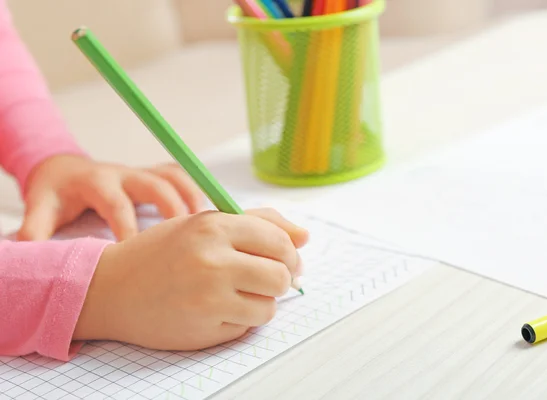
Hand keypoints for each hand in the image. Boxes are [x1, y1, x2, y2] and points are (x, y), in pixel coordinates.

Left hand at [17, 155, 204, 241]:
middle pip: (156, 184)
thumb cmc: (55, 194)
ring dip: (193, 198)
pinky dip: (196, 192)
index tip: (137, 255)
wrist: (63, 169)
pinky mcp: (153, 174)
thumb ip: (35, 229)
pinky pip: (180, 177)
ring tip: (209, 226)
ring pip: (174, 176)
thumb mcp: (40, 208)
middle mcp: (124, 173)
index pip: (117, 204)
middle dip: (173, 210)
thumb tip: (28, 256)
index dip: (128, 229)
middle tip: (186, 240)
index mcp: (97, 182)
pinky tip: (209, 217)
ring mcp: (141, 171)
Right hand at [73, 208, 308, 350]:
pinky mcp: (204, 329)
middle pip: (281, 276)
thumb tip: (305, 236)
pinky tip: (217, 309)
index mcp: (214, 226)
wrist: (111, 288)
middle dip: (281, 279)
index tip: (285, 260)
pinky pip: (247, 326)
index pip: (280, 241)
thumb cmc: (162, 252)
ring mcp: (209, 299)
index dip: (290, 253)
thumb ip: (258, 223)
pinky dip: (241, 319)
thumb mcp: (205, 223)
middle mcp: (213, 261)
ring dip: (261, 302)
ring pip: (269, 306)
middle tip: (268, 278)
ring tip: (237, 293)